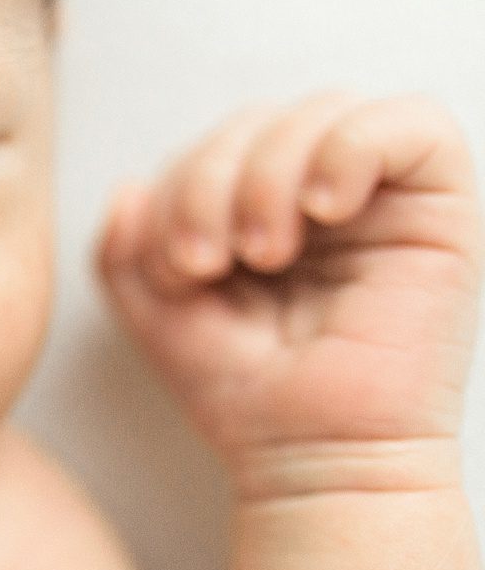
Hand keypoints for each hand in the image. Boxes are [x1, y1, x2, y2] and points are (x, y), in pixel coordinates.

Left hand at [94, 90, 481, 492]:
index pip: (221, 138)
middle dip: (213, 178)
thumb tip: (129, 187)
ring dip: (270, 172)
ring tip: (262, 254)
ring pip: (325, 110)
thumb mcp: (155, 308)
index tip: (177, 265)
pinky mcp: (444, 214)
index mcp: (267, 203)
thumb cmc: (242, 388)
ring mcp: (387, 200)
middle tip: (208, 261)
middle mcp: (329, 193)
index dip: (183, 182)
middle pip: (265, 118)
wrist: (312, 458)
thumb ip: (126, 246)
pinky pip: (415, 125)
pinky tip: (322, 209)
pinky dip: (351, 149)